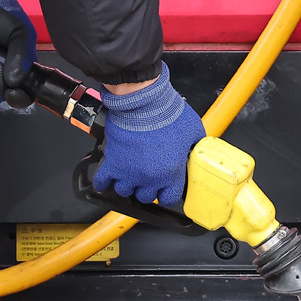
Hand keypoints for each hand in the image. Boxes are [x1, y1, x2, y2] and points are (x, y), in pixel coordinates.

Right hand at [92, 63, 204, 207]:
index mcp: (171, 172)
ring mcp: (129, 172)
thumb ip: (196, 146)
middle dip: (147, 188)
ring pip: (124, 191)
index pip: (169, 199)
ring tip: (130, 172)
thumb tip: (198, 150)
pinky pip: (102, 181)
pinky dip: (103, 182)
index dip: (167, 194)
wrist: (143, 101)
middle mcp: (149, 177)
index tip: (165, 188)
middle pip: (145, 197)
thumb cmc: (167, 113)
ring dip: (128, 183)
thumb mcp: (193, 131)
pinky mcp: (112, 162)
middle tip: (148, 175)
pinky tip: (108, 178)